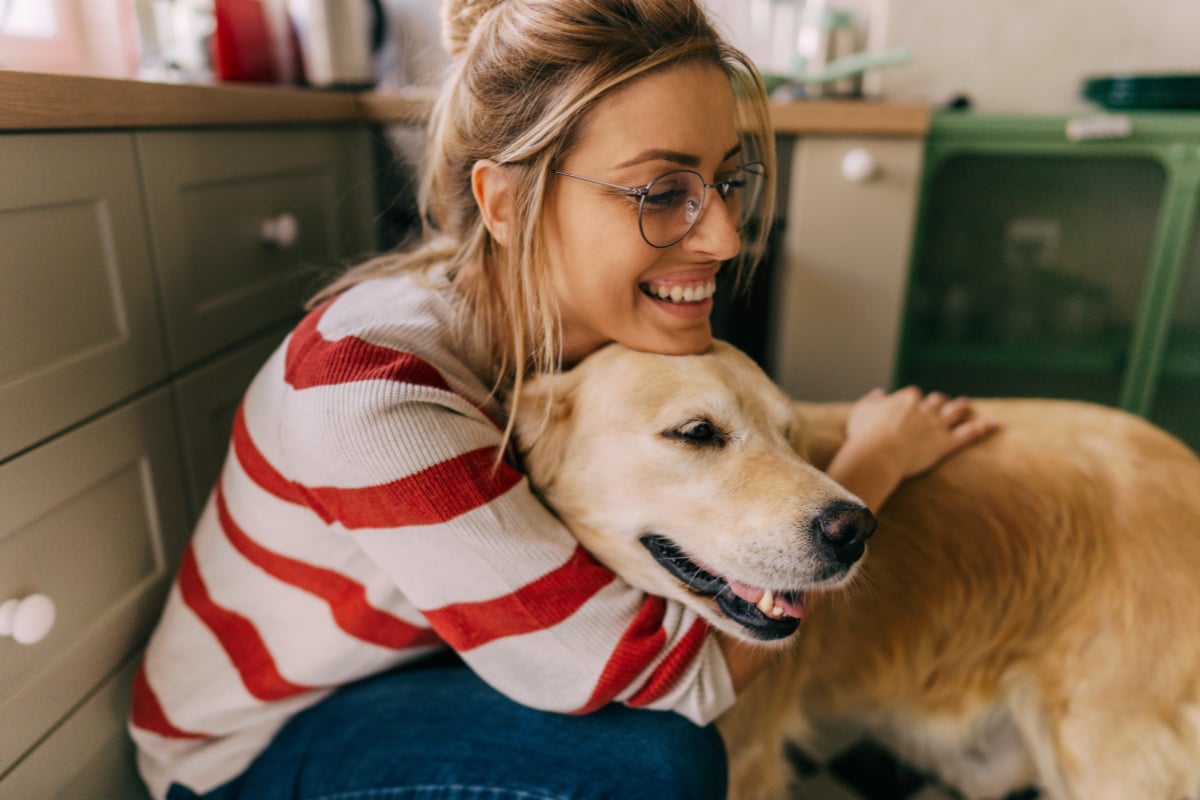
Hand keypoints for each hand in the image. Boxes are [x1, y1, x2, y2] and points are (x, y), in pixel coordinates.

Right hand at [845, 386, 996, 480]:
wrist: (878, 453)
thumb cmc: (864, 434)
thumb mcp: (861, 412)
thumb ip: (871, 401)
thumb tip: (879, 393)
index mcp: (905, 399)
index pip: (913, 395)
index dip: (913, 401)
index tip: (912, 406)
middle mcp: (924, 408)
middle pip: (936, 401)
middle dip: (940, 401)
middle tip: (944, 402)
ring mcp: (937, 425)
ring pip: (954, 412)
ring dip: (961, 408)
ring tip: (967, 405)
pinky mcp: (946, 442)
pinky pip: (968, 434)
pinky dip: (982, 428)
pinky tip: (994, 424)